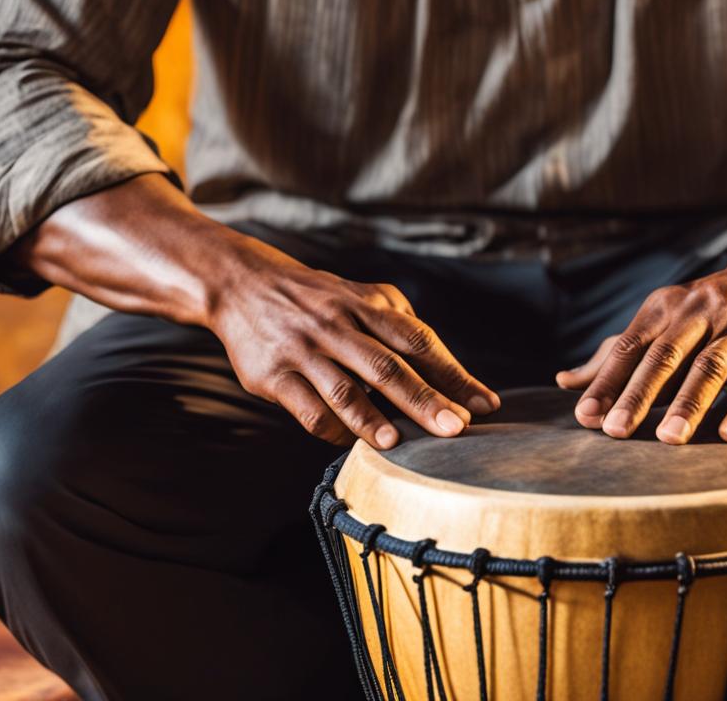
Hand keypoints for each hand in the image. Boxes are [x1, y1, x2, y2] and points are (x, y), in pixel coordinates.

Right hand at [208, 248, 498, 448]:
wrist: (240, 283)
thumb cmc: (317, 299)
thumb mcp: (359, 296)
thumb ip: (398, 325)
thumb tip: (445, 371)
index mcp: (366, 304)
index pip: (419, 341)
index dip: (454, 373)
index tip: (485, 404)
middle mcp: (337, 324)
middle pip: (388, 366)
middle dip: (424, 399)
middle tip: (456, 429)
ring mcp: (303, 350)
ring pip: (343, 389)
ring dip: (372, 417)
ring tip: (398, 443)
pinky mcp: (272, 375)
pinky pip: (307, 409)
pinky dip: (333, 429)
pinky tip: (354, 443)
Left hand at [557, 240, 726, 444]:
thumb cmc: (708, 313)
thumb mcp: (662, 323)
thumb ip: (617, 354)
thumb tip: (564, 381)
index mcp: (666, 309)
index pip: (630, 347)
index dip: (606, 381)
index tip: (585, 417)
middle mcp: (701, 314)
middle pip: (666, 355)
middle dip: (639, 393)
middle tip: (616, 431)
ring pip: (712, 366)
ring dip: (690, 402)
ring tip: (668, 438)